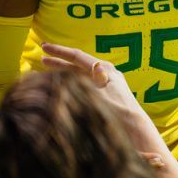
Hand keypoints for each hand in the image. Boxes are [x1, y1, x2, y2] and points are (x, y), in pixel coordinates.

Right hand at [40, 43, 159, 149]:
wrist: (135, 131)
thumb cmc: (118, 114)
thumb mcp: (102, 96)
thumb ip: (93, 82)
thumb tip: (92, 67)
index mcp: (104, 70)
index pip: (77, 56)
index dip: (59, 52)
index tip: (43, 47)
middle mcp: (106, 73)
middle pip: (78, 63)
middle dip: (59, 60)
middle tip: (42, 56)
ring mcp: (107, 83)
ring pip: (80, 73)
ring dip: (64, 70)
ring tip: (47, 68)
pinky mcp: (107, 94)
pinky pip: (84, 83)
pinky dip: (71, 81)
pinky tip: (63, 84)